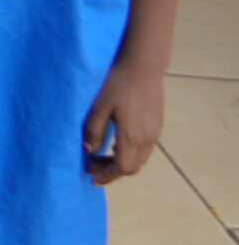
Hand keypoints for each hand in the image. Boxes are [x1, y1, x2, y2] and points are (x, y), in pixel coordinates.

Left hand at [85, 61, 166, 183]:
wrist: (143, 67)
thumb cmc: (117, 84)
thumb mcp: (99, 106)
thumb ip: (93, 130)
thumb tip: (88, 151)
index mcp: (131, 136)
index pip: (121, 168)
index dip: (106, 176)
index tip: (92, 177)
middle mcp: (147, 139)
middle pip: (132, 167)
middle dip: (112, 171)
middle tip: (92, 166)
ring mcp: (154, 133)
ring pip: (140, 159)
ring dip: (121, 163)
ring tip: (101, 156)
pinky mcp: (157, 125)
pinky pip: (145, 149)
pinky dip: (130, 153)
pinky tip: (116, 144)